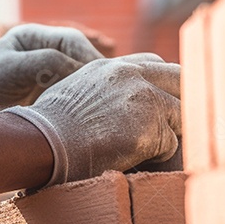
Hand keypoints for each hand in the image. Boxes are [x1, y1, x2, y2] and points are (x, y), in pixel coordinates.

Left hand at [0, 23, 104, 113]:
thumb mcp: (12, 69)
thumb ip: (45, 62)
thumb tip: (81, 69)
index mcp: (32, 36)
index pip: (71, 40)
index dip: (87, 56)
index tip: (98, 77)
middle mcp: (42, 51)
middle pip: (80, 57)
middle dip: (94, 73)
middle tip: (107, 92)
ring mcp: (46, 73)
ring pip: (79, 76)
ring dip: (89, 88)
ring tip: (100, 103)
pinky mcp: (48, 94)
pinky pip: (72, 93)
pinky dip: (80, 100)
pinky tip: (87, 112)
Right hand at [5, 53, 180, 185]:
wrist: (43, 143)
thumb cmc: (51, 128)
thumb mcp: (73, 92)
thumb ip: (100, 89)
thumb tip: (111, 104)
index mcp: (113, 66)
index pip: (155, 64)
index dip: (164, 84)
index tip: (164, 102)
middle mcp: (132, 75)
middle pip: (181, 79)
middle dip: (182, 102)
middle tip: (176, 125)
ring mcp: (145, 98)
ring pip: (181, 115)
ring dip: (168, 133)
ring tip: (141, 148)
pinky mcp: (153, 127)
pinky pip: (172, 145)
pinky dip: (158, 156)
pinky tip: (132, 159)